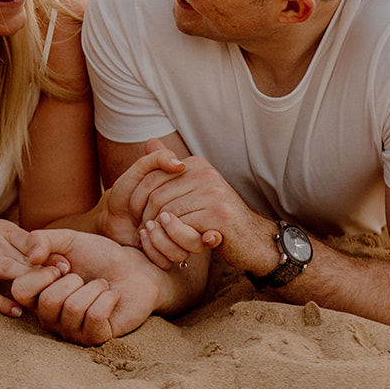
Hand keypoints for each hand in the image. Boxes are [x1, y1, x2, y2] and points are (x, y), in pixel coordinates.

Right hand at [0, 214, 69, 318]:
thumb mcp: (1, 229)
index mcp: (6, 232)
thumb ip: (24, 242)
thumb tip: (54, 256)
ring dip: (29, 283)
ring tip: (47, 297)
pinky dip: (2, 303)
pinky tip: (17, 312)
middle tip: (66, 283)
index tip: (68, 266)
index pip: (33, 243)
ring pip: (9, 271)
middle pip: (24, 257)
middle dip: (46, 270)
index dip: (51, 255)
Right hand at [11, 231, 170, 345]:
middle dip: (74, 280)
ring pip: (74, 308)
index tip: (63, 265)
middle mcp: (49, 317)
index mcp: (37, 295)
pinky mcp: (95, 339)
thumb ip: (42, 239)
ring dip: (94, 288)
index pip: (20, 291)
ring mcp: (72, 332)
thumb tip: (31, 258)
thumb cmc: (99, 256)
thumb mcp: (68, 240)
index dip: (44, 273)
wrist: (135, 269)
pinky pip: (95, 317)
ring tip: (101, 286)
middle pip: (49, 301)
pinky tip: (111, 297)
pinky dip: (108, 298)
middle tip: (85, 278)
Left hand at [131, 154, 281, 267]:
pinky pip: (183, 227)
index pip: (153, 177)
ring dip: (159, 233)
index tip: (136, 217)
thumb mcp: (195, 189)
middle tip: (142, 234)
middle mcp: (206, 174)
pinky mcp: (219, 215)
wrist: (253, 240)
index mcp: (197, 165)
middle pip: (157, 196)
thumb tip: (149, 142)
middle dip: (146, 218)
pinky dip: (175, 240)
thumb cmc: (218, 217)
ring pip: (168, 213)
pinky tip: (176, 246)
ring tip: (156, 242)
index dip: (138, 200)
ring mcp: (214, 193)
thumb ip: (170, 168)